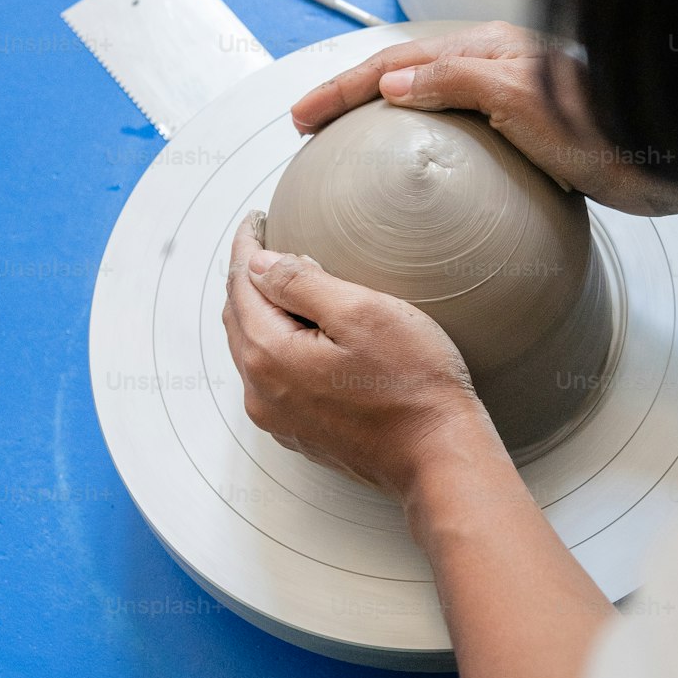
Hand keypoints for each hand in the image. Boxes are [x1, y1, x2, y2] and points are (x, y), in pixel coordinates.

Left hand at [222, 212, 499, 501]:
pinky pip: (271, 377)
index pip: (242, 284)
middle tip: (263, 244)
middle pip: (239, 318)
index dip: (246, 246)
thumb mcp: (362, 313)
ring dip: (258, 312)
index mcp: (269, 355)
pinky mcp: (299, 433)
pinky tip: (298, 333)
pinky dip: (274, 345)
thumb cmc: (412, 384)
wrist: (438, 457)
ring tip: (278, 282)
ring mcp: (278, 418)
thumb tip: (260, 263)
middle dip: (247, 277)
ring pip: (252, 349)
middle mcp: (261, 392)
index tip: (254, 221)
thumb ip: (301, 282)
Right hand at [291, 20, 675, 214]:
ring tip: (345, 143)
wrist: (658, 157)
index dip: (342, 88)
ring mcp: (502, 100)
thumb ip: (453, 78)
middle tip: (308, 125)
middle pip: (401, 74)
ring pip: (423, 101)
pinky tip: (414, 174)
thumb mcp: (515, 95)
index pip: (392, 62)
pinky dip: (417, 141)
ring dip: (378, 116)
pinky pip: (452, 131)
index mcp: (483, 48)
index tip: (303, 116)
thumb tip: (391, 83)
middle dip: (350, 96)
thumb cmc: (595, 125)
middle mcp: (489, 67)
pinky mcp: (519, 133)